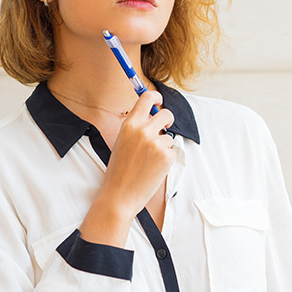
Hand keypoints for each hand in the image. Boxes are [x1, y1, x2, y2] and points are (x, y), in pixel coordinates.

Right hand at [80, 91, 174, 247]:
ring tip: (148, 160)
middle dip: (168, 120)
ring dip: (163, 146)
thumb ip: (136, 128)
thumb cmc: (119, 170)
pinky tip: (153, 168)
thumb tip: (153, 116)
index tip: (159, 100)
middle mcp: (144, 130)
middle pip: (166, 114)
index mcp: (130, 124)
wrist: (120, 194)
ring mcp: (156, 143)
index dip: (156, 97)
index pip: (147, 98)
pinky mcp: (166, 156)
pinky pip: (172, 151)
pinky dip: (166, 159)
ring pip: (169, 137)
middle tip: (165, 128)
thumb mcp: (122, 142)